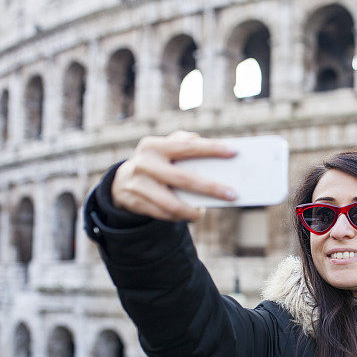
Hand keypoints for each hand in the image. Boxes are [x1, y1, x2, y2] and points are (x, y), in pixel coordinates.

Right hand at [111, 131, 237, 221]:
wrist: (122, 181)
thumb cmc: (156, 161)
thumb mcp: (164, 147)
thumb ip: (181, 140)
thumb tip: (199, 140)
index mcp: (154, 146)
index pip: (188, 147)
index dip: (212, 149)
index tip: (234, 152)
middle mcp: (144, 164)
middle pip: (184, 179)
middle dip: (211, 188)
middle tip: (232, 194)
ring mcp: (138, 185)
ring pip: (173, 204)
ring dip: (193, 210)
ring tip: (204, 211)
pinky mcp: (135, 203)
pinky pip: (164, 214)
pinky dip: (179, 216)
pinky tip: (189, 214)